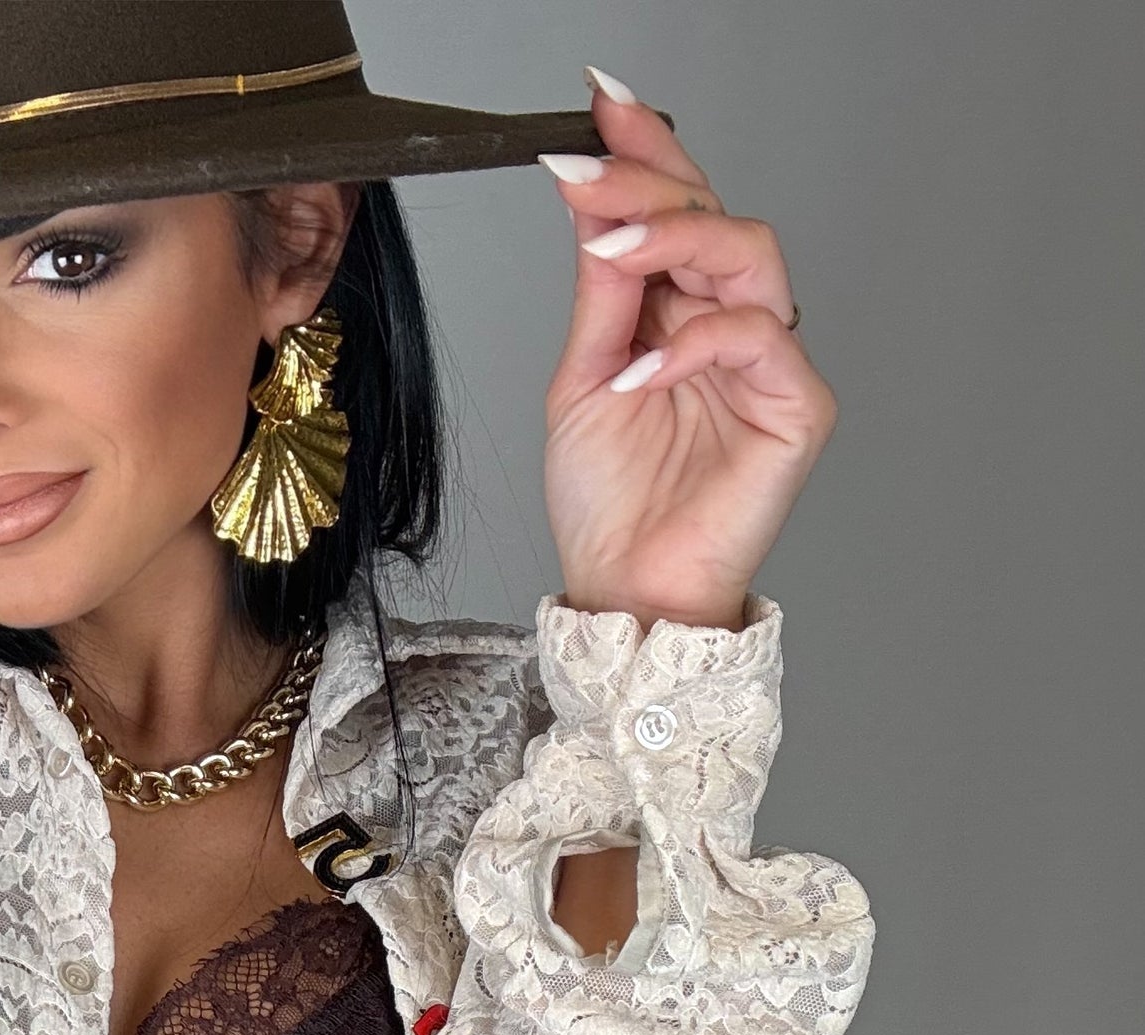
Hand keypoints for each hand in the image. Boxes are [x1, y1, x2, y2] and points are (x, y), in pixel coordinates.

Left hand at [537, 64, 837, 630]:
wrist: (623, 591)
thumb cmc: (607, 504)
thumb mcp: (581, 378)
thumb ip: (600, 290)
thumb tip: (593, 196)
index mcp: (679, 310)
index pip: (677, 207)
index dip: (648, 148)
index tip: (601, 100)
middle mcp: (729, 324)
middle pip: (713, 213)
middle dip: (649, 183)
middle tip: (590, 173)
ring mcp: (769, 363)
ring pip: (748, 253)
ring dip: (674, 238)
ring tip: (607, 253)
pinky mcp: (797, 406)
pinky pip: (758, 337)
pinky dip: (693, 344)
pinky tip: (639, 370)